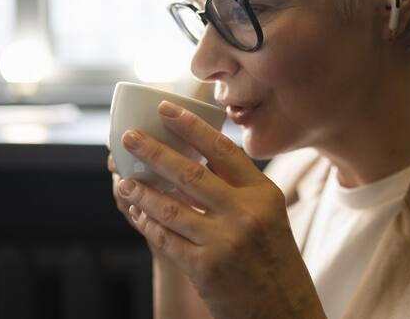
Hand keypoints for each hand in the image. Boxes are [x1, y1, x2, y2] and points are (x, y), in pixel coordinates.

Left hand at [116, 101, 325, 318]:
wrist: (285, 311)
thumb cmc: (275, 260)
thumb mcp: (270, 216)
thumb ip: (240, 189)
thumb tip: (196, 161)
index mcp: (264, 194)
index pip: (222, 150)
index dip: (191, 127)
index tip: (165, 109)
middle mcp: (246, 214)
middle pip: (191, 174)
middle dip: (154, 153)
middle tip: (128, 139)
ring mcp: (225, 242)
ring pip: (171, 208)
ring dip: (142, 193)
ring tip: (125, 181)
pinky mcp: (206, 269)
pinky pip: (167, 239)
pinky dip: (148, 224)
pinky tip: (137, 214)